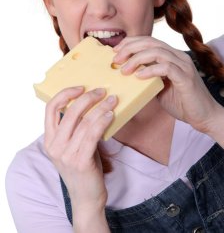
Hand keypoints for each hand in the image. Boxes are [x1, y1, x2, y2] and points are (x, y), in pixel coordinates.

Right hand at [44, 87, 116, 212]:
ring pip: (85, 122)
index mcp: (49, 139)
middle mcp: (54, 146)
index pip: (50, 108)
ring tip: (112, 100)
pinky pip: (93, 134)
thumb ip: (75, 127)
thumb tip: (90, 102)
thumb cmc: (83, 167)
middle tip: (102, 91)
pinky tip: (111, 115)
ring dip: (101, 107)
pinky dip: (103, 121)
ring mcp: (66, 155)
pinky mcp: (80, 161)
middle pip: (70, 112)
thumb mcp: (73, 145)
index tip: (80, 87)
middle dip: (88, 98)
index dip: (65, 94)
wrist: (86, 197)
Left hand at [113, 36, 220, 132]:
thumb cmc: (181, 102)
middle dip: (130, 48)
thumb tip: (125, 73)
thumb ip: (147, 77)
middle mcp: (178, 56)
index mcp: (172, 56)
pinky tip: (139, 76)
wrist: (204, 117)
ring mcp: (183, 65)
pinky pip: (166, 67)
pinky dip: (150, 70)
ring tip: (124, 70)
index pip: (149, 40)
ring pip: (157, 52)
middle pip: (151, 42)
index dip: (131, 42)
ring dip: (137, 59)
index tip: (115, 51)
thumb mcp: (158, 87)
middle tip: (116, 58)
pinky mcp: (186, 77)